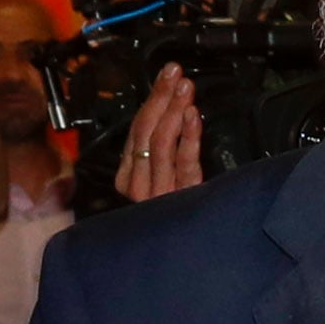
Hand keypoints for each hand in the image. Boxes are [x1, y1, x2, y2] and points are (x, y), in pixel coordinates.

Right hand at [111, 66, 204, 204]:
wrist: (196, 250)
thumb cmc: (182, 214)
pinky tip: (194, 116)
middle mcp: (137, 186)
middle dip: (161, 98)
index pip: (136, 131)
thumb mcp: (165, 178)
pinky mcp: (181, 200)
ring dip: (174, 110)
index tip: (167, 75)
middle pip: (145, 132)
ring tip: (185, 88)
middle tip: (174, 73)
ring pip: (159, 143)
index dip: (153, 100)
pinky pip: (183, 164)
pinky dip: (188, 137)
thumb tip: (171, 107)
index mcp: (128, 178)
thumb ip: (162, 150)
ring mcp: (157, 194)